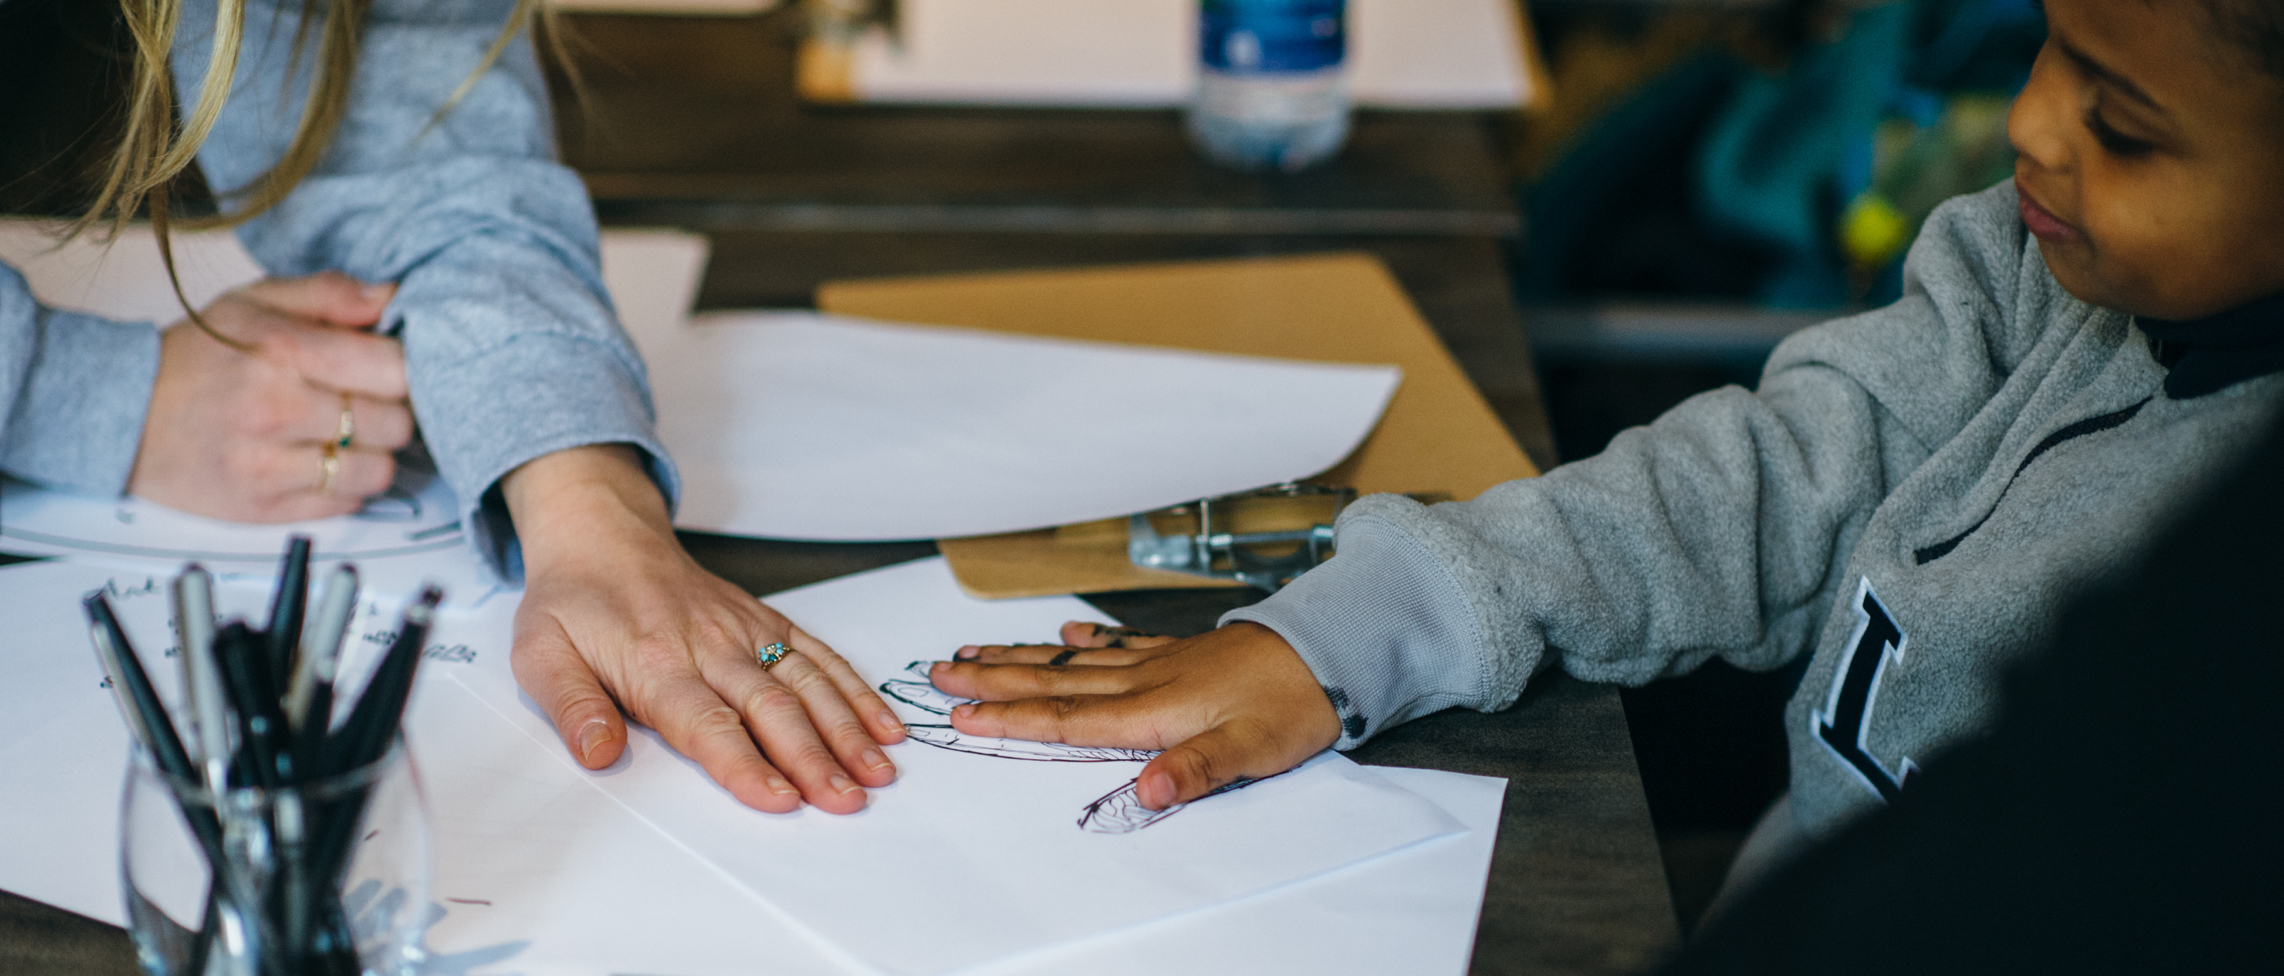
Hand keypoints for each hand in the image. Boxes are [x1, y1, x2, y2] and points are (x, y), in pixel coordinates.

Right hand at [129, 273, 411, 521]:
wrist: (122, 412)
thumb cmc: (196, 355)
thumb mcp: (254, 302)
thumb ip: (329, 294)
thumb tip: (392, 295)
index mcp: (283, 351)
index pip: (395, 370)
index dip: (406, 370)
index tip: (394, 368)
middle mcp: (276, 409)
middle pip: (395, 423)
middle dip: (391, 411)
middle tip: (365, 401)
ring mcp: (267, 465)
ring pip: (378, 470)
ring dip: (373, 454)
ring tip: (344, 434)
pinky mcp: (261, 508)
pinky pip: (344, 504)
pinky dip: (345, 485)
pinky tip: (319, 460)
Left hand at [504, 445, 906, 813]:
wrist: (604, 535)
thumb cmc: (573, 602)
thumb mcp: (541, 653)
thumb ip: (572, 706)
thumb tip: (598, 754)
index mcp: (656, 662)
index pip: (707, 722)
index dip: (745, 763)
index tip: (780, 800)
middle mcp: (711, 645)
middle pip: (770, 708)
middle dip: (813, 758)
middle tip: (846, 801)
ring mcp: (746, 631)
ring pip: (806, 683)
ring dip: (846, 729)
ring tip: (878, 773)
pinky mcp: (767, 621)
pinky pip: (819, 655)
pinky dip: (855, 690)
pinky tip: (884, 727)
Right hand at [928, 621, 1340, 810]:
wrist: (1334, 650)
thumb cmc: (1294, 706)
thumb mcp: (1252, 751)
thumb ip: (1196, 771)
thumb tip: (1146, 794)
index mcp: (1153, 710)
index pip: (1067, 718)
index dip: (1011, 720)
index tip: (961, 716)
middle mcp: (1145, 680)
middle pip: (1055, 682)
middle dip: (994, 680)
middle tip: (939, 672)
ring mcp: (1161, 661)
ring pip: (1076, 659)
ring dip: (1024, 657)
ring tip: (977, 651)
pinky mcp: (1183, 652)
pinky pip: (1121, 643)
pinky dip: (1089, 638)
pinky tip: (1069, 630)